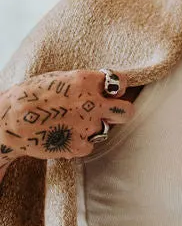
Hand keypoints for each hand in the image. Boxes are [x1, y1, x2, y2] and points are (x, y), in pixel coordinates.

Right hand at [0, 70, 134, 163]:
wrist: (9, 121)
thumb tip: (99, 87)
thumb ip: (82, 84)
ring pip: (105, 129)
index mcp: (86, 81)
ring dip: (94, 128)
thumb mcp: (58, 79)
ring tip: (72, 125)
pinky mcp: (78, 146)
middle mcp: (92, 103)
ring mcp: (87, 126)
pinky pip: (89, 145)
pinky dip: (80, 143)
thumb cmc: (29, 96)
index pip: (120, 82)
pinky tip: (64, 137)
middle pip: (126, 110)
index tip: (113, 92)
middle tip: (109, 113)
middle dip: (120, 112)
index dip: (117, 89)